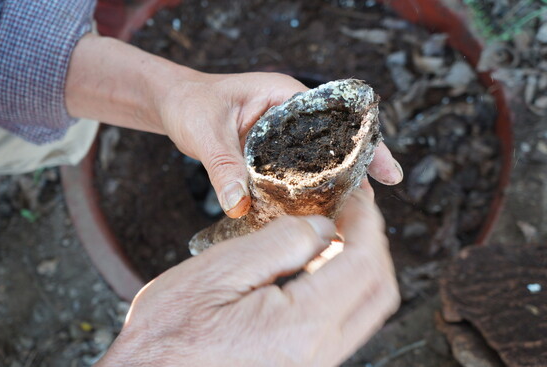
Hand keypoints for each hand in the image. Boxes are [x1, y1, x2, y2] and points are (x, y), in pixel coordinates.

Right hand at [97, 191, 399, 366]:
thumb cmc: (168, 335)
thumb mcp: (219, 271)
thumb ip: (280, 243)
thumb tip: (322, 228)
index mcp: (302, 326)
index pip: (363, 263)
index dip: (367, 221)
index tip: (355, 197)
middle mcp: (318, 354)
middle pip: (379, 290)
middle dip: (373, 242)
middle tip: (350, 212)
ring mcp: (313, 366)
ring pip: (365, 310)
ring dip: (359, 266)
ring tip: (333, 233)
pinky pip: (342, 326)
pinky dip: (341, 289)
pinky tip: (314, 268)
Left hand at [157, 72, 402, 217]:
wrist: (173, 104)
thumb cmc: (190, 103)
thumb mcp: (205, 131)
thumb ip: (222, 166)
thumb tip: (238, 205)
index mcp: (285, 96)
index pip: (338, 118)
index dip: (366, 144)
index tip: (388, 171)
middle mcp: (289, 116)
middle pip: (333, 145)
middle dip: (355, 173)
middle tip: (370, 206)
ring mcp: (280, 137)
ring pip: (314, 163)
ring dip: (330, 187)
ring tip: (347, 218)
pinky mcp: (267, 156)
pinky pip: (291, 175)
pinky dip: (302, 193)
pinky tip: (309, 216)